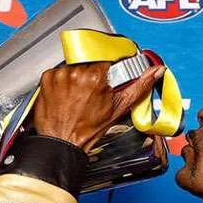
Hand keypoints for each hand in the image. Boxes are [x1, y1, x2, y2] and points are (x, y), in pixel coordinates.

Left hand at [32, 61, 165, 152]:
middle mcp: (77, 71)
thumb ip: (139, 86)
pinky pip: (59, 72)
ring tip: (78, 97)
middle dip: (93, 75)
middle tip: (91, 93)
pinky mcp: (48, 77)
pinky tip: (66, 96)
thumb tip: (155, 71)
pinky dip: (63, 82)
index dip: (109, 70)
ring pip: (75, 66)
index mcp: (97, 76)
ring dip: (78, 78)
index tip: (108, 77)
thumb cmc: (87, 131)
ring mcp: (61, 74)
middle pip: (91, 62)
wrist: (62, 143)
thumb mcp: (118, 109)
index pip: (109, 59)